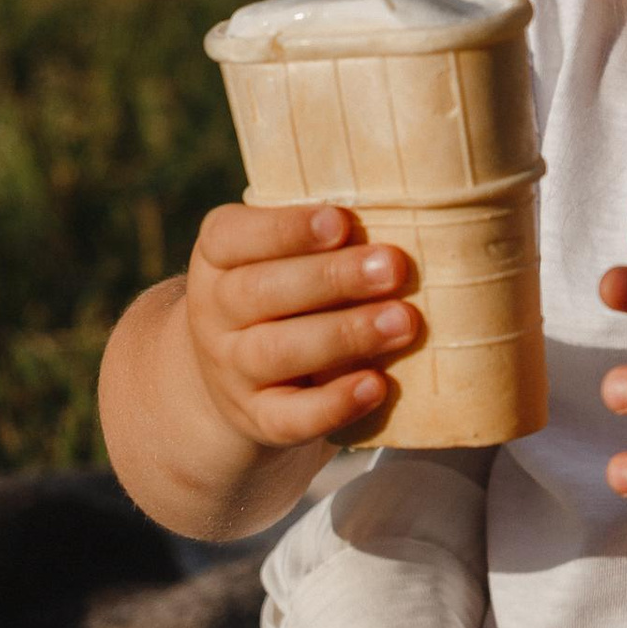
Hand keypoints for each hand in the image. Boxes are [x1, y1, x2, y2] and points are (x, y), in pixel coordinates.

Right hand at [181, 199, 418, 454]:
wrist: (235, 376)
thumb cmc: (285, 289)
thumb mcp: (281, 254)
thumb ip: (326, 233)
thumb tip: (410, 209)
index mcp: (218, 256)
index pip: (233, 236)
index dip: (286, 229)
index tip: (341, 221)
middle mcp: (215, 312)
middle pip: (262, 292)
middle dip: (332, 278)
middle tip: (394, 266)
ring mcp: (232, 369)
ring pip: (279, 352)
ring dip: (345, 335)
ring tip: (404, 321)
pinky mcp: (258, 418)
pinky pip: (291, 417)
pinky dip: (334, 404)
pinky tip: (377, 385)